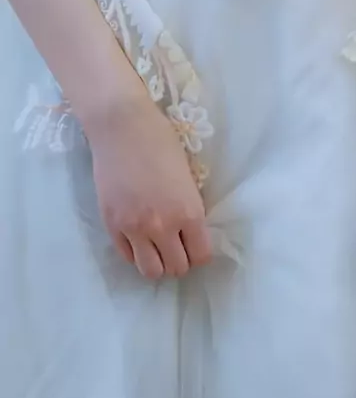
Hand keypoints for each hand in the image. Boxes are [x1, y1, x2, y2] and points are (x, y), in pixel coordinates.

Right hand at [86, 94, 211, 279]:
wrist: (121, 126)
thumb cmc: (160, 141)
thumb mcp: (188, 177)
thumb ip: (189, 209)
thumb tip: (189, 232)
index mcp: (189, 212)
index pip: (201, 256)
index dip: (200, 253)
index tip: (195, 244)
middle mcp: (162, 226)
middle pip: (177, 268)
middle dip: (180, 260)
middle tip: (176, 246)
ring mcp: (134, 228)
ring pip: (150, 271)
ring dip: (157, 263)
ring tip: (157, 248)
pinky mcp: (111, 224)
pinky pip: (127, 256)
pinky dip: (136, 252)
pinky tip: (138, 237)